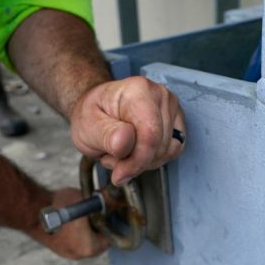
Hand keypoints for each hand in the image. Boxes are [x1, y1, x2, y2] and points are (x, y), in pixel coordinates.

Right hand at [33, 188, 109, 259]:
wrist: (31, 211)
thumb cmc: (59, 205)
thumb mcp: (85, 199)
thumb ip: (100, 202)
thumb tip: (110, 197)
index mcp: (90, 248)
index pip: (110, 237)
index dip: (111, 222)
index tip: (109, 212)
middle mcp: (78, 254)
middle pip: (97, 241)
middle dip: (98, 227)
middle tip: (97, 212)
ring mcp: (65, 252)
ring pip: (83, 241)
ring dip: (85, 229)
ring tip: (82, 214)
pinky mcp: (55, 248)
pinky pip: (71, 239)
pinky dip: (73, 231)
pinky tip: (70, 217)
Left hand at [69, 76, 185, 184]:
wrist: (96, 111)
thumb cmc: (92, 115)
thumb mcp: (88, 126)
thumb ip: (106, 134)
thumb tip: (124, 142)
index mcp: (138, 90)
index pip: (150, 134)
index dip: (137, 160)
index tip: (120, 174)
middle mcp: (159, 95)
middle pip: (160, 146)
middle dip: (135, 161)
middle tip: (111, 155)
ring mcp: (171, 107)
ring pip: (167, 151)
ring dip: (142, 161)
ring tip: (120, 150)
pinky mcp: (176, 122)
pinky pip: (173, 151)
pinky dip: (153, 159)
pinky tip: (135, 152)